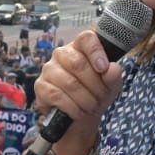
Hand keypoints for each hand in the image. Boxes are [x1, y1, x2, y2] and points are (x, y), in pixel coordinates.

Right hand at [33, 29, 123, 152]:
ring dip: (86, 99)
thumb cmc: (95, 94)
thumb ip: (113, 76)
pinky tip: (79, 112)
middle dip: (94, 84)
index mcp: (80, 48)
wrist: (81, 116)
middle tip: (101, 96)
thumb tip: (112, 69)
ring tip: (91, 106)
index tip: (103, 68)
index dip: (96, 51)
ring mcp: (49, 69)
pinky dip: (73, 107)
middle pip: (78, 63)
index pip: (86, 38)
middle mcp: (62, 54)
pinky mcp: (40, 86)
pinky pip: (57, 96)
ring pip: (69, 83)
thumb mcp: (110, 86)